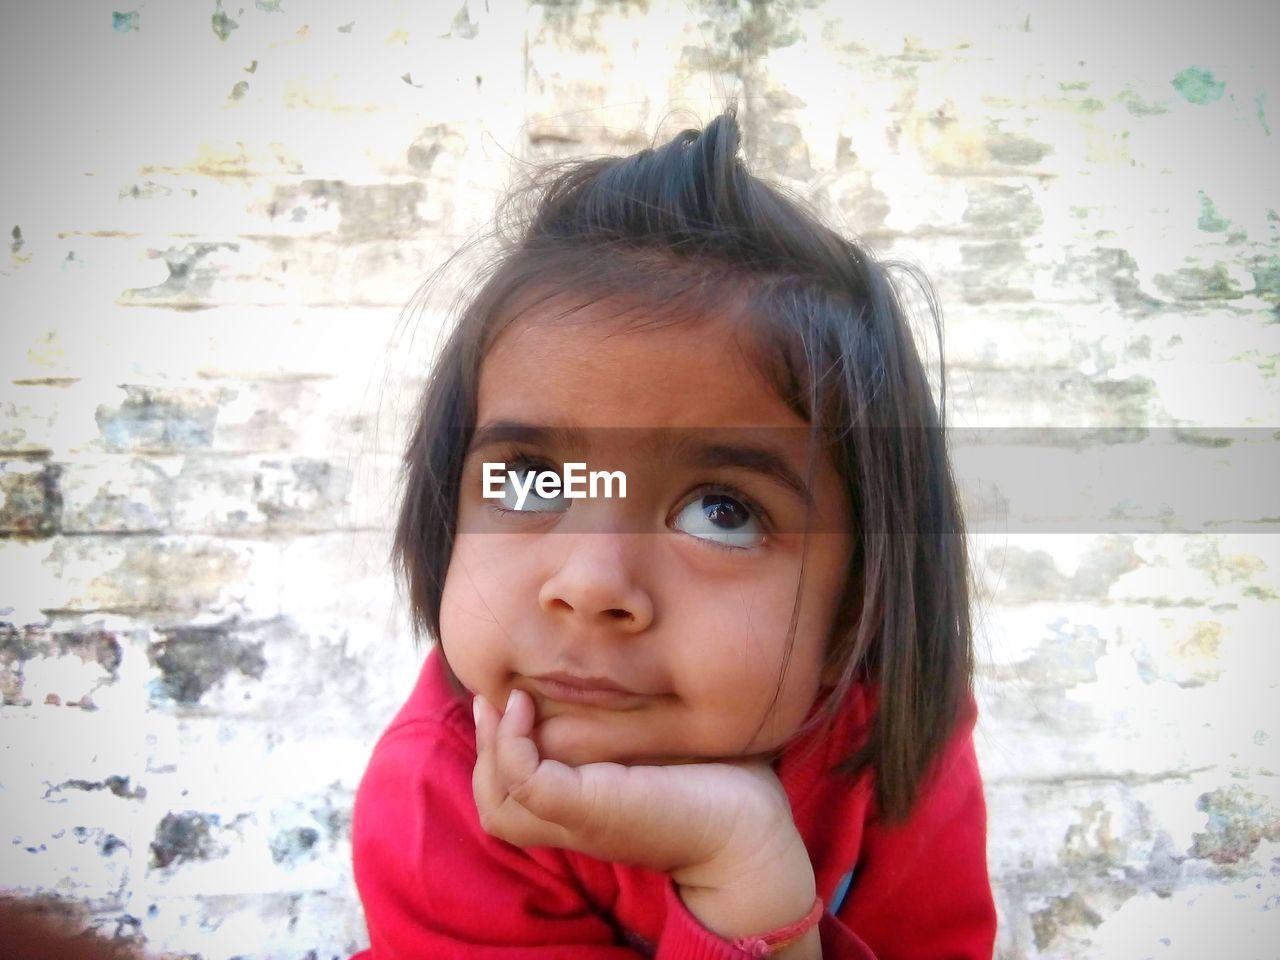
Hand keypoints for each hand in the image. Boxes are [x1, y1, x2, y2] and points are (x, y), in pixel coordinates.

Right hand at [472, 690, 818, 946]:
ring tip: (504, 703)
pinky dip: (511, 745)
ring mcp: (578, 819)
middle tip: (492, 701)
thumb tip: (625, 677)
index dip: (501, 753)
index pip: (518, 800)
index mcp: (589, 815)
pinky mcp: (589, 808)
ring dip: (489, 748)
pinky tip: (526, 709)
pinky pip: (523, 781)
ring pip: (497, 801)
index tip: (512, 702)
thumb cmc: (725, 790)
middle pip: (495, 806)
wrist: (753, 836)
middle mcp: (575, 824)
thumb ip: (632, 730)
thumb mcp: (662, 750)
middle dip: (483, 750)